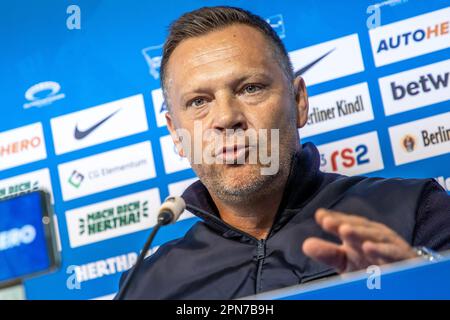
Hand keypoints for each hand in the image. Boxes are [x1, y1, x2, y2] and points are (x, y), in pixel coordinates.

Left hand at [302, 208, 417, 272]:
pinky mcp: (404, 258)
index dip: (334, 220)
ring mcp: (390, 246)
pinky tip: (369, 246)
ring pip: (376, 236)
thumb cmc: (370, 267)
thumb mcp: (345, 261)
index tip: (320, 216)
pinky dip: (382, 250)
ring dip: (360, 232)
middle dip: (344, 223)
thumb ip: (328, 253)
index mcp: (359, 236)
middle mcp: (374, 237)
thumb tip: (306, 244)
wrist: (403, 280)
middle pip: (360, 227)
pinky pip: (394, 253)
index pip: (346, 224)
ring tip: (344, 230)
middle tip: (327, 221)